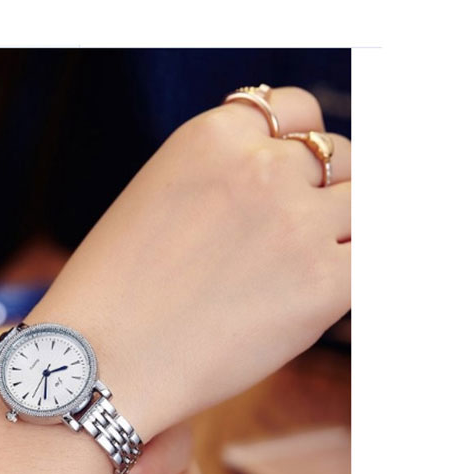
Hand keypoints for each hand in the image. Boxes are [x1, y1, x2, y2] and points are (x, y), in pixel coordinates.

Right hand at [26, 87, 350, 438]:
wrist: (97, 363)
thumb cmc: (115, 295)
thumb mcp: (160, 199)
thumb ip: (225, 179)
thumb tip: (287, 185)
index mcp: (213, 137)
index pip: (298, 110)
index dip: (302, 145)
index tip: (295, 179)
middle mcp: (262, 167)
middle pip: (340, 156)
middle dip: (326, 192)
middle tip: (298, 239)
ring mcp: (297, 223)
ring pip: (367, 202)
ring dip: (348, 231)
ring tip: (310, 269)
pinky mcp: (324, 284)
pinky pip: (376, 260)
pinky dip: (359, 274)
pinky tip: (327, 295)